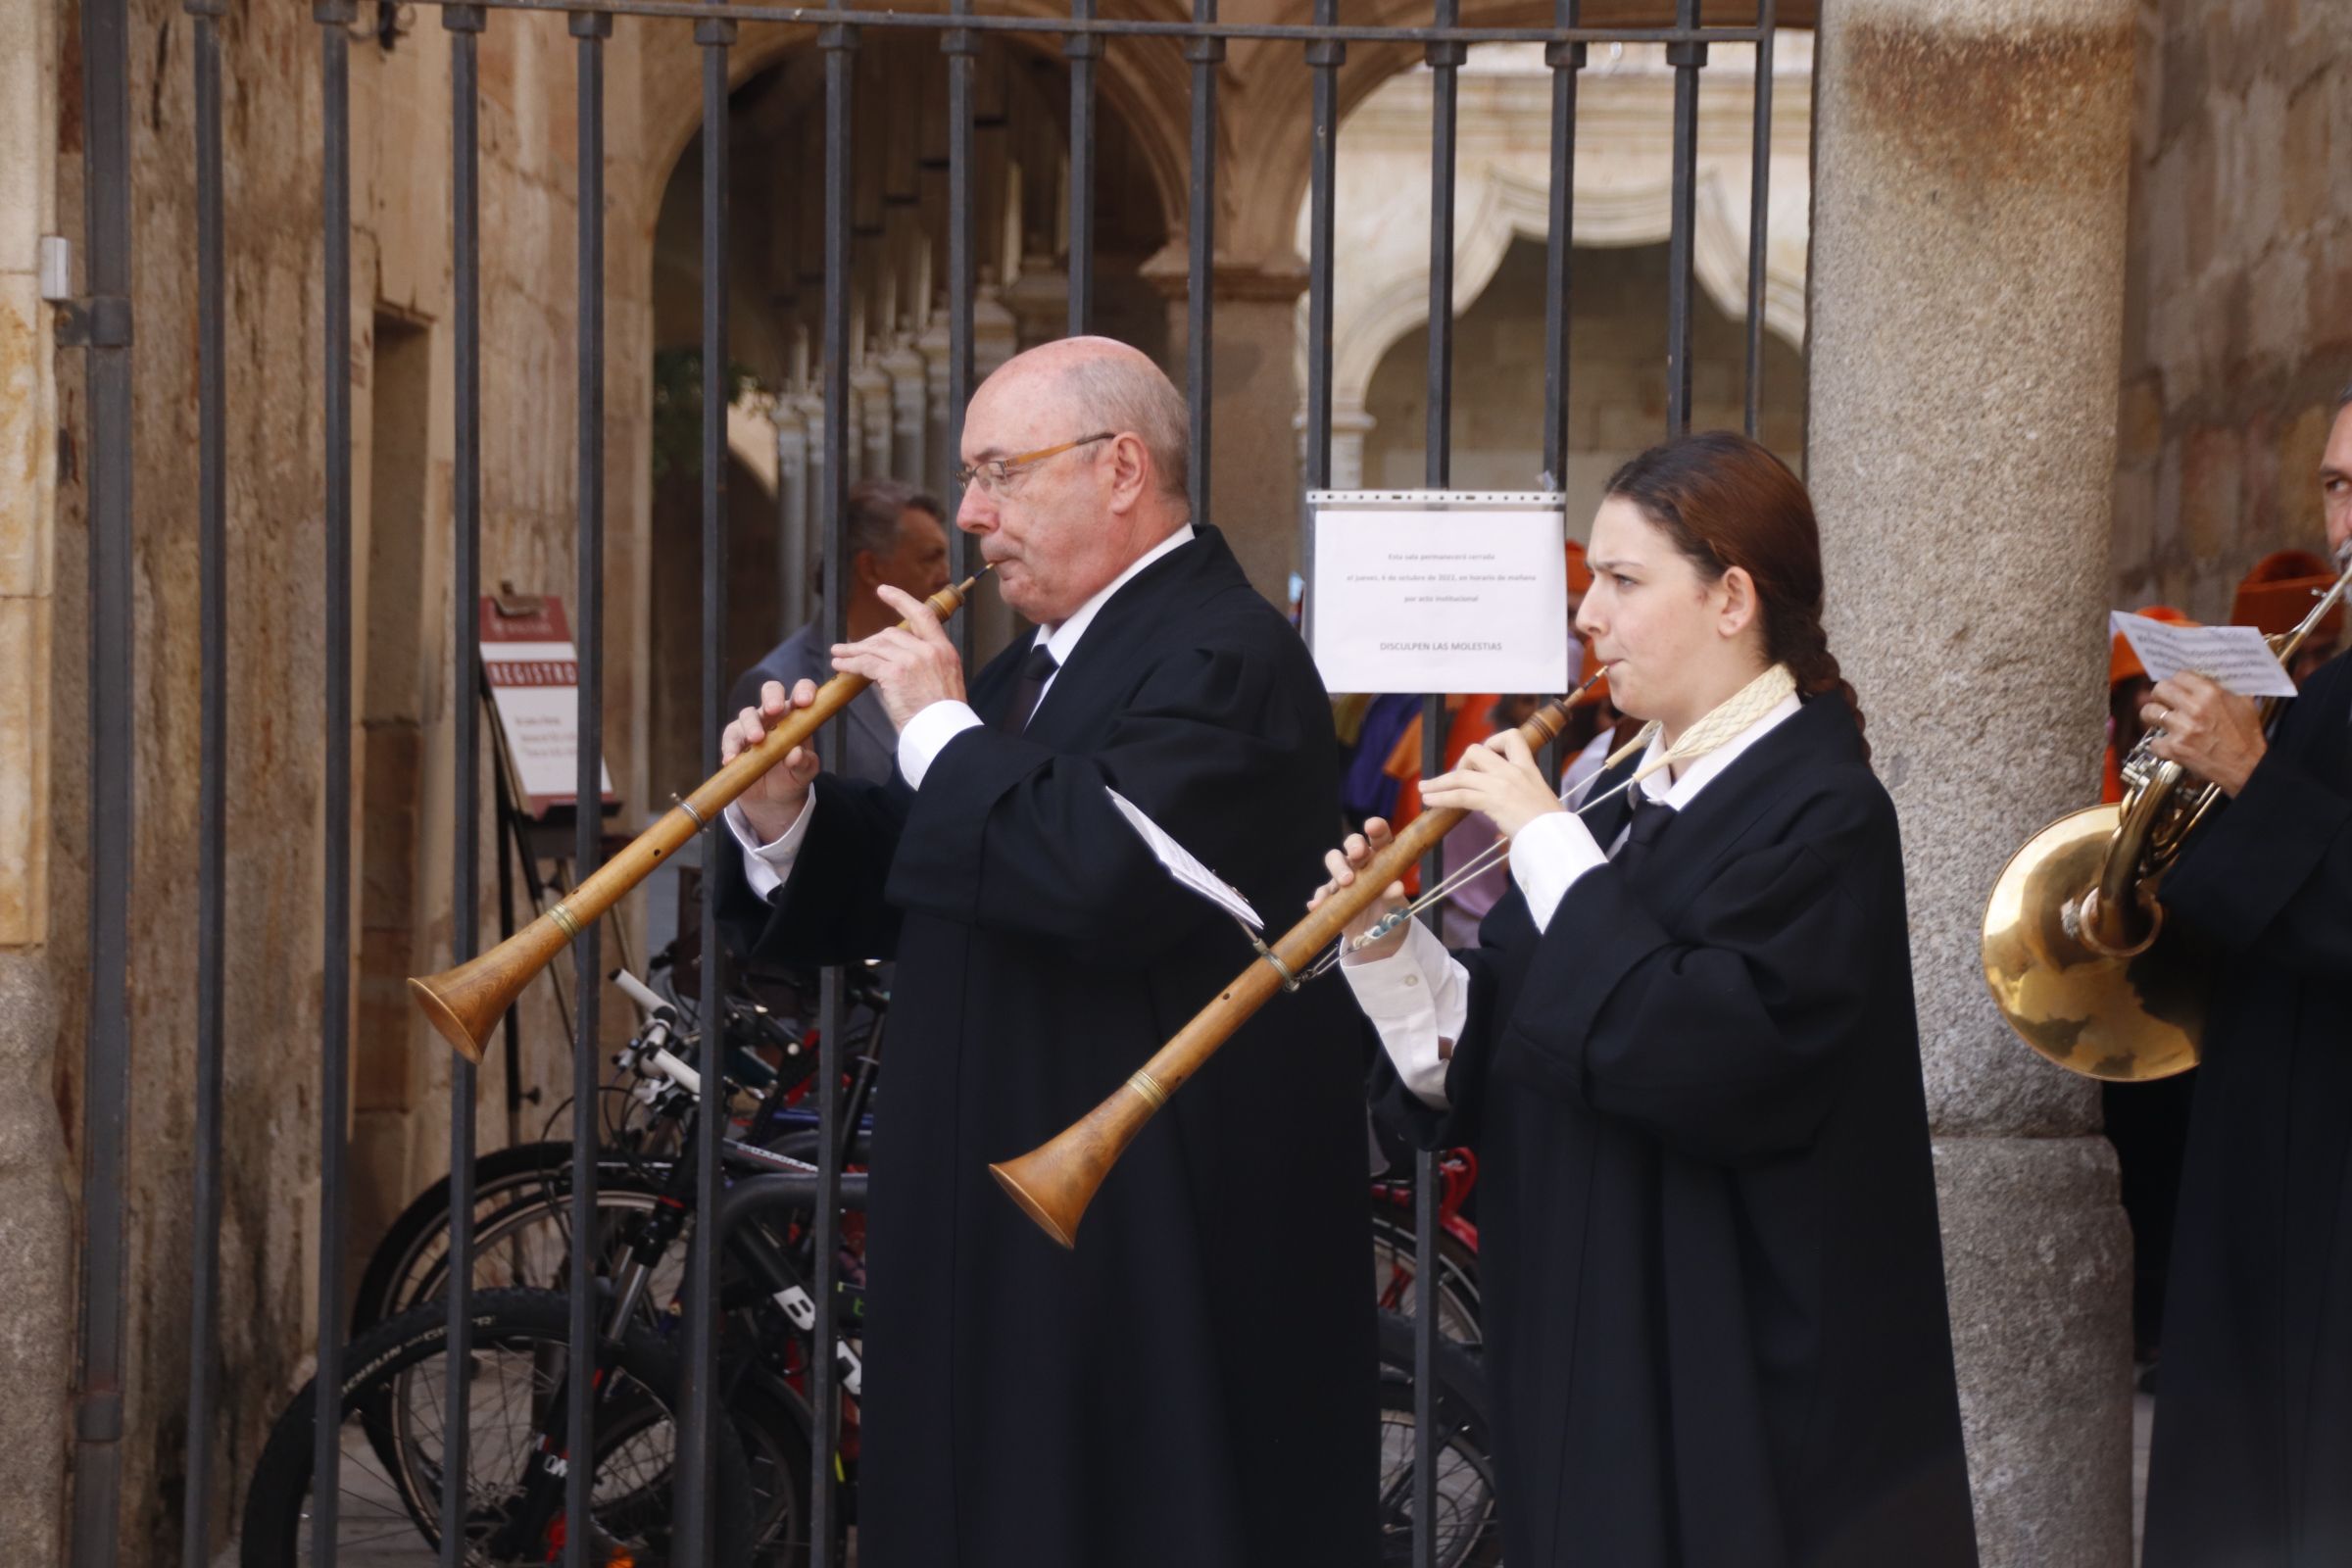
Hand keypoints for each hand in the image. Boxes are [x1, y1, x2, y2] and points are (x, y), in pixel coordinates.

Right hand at [724, 678, 821, 841]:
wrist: (772, 798)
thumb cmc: (792, 776)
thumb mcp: (804, 773)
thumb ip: (804, 763)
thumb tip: (796, 753)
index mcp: (797, 716)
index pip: (802, 692)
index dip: (804, 691)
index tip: (805, 702)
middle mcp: (774, 715)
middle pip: (771, 691)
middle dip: (772, 697)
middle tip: (774, 710)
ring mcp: (752, 725)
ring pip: (748, 714)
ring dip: (751, 725)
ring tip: (757, 740)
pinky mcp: (735, 741)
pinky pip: (731, 738)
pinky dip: (731, 747)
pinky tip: (732, 759)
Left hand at [831, 584, 966, 729]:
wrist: (947, 735)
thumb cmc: (942, 718)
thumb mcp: (941, 683)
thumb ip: (923, 667)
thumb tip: (891, 663)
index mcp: (944, 650)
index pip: (923, 615)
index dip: (901, 600)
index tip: (884, 591)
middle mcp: (930, 650)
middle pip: (891, 634)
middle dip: (869, 641)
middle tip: (852, 649)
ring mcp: (913, 660)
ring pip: (875, 647)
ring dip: (853, 651)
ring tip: (838, 655)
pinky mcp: (896, 673)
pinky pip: (866, 663)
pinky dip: (850, 663)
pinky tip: (840, 665)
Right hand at [1309, 817, 1411, 963]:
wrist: (1379, 940)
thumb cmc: (1391, 914)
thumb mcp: (1396, 908)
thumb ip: (1394, 897)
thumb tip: (1396, 886)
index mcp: (1382, 860)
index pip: (1380, 838)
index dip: (1376, 829)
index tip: (1373, 826)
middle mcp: (1362, 865)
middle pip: (1353, 844)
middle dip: (1353, 845)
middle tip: (1357, 854)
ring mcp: (1345, 879)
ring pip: (1334, 860)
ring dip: (1337, 867)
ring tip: (1344, 883)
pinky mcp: (1332, 897)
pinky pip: (1322, 892)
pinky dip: (1320, 897)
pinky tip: (1318, 904)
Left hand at [1418, 729, 1562, 837]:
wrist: (1557, 837)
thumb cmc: (1552, 826)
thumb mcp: (1540, 800)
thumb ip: (1522, 796)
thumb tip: (1505, 816)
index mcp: (1528, 767)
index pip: (1511, 736)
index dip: (1493, 742)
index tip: (1487, 755)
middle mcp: (1513, 771)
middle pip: (1475, 750)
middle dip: (1461, 764)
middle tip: (1458, 781)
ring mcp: (1501, 785)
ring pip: (1460, 775)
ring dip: (1438, 783)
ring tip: (1424, 789)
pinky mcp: (1493, 801)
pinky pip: (1459, 795)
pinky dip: (1440, 797)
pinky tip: (1429, 800)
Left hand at [2144, 673, 2265, 796]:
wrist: (2248, 767)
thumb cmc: (2246, 736)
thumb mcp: (2244, 702)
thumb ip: (2225, 686)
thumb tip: (2208, 675)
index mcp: (2210, 693)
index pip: (2179, 675)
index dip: (2177, 680)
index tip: (2177, 686)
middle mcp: (2194, 708)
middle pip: (2159, 689)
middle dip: (2160, 694)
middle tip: (2164, 700)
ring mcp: (2182, 729)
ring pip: (2149, 712)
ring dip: (2153, 715)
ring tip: (2161, 719)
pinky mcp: (2174, 749)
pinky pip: (2152, 741)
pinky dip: (2159, 744)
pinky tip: (2168, 743)